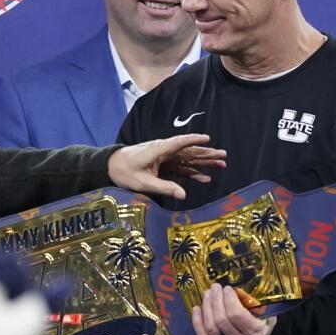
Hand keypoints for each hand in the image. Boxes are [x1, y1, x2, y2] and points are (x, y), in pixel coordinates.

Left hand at [107, 134, 225, 199]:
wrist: (111, 167)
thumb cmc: (124, 172)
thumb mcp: (143, 183)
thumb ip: (164, 187)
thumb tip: (183, 195)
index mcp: (159, 150)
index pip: (180, 143)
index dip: (194, 141)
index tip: (208, 139)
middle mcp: (164, 151)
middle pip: (189, 151)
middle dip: (207, 154)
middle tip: (224, 156)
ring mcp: (165, 158)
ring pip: (188, 159)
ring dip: (204, 162)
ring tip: (221, 164)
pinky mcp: (163, 166)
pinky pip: (181, 169)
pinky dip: (193, 173)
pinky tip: (205, 178)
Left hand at [192, 283, 275, 334]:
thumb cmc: (262, 320)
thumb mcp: (266, 310)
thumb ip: (254, 302)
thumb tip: (236, 288)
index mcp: (256, 332)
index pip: (236, 314)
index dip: (229, 299)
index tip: (227, 288)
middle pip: (221, 320)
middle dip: (216, 300)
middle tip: (215, 287)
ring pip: (211, 327)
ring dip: (207, 308)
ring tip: (207, 294)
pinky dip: (197, 322)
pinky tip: (197, 308)